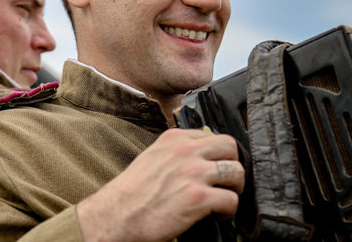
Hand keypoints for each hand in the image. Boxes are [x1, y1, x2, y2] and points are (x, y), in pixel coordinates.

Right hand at [77, 128, 244, 241]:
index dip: (219, 155)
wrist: (115, 216)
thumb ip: (177, 151)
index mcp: (174, 139)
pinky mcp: (197, 198)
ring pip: (236, 172)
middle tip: (225, 183)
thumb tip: (202, 156)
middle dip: (232, 166)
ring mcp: (192, 173)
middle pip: (231, 148)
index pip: (214, 135)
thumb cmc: (132, 193)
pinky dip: (228, 211)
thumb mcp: (153, 157)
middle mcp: (185, 151)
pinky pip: (231, 200)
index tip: (216, 168)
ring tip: (221, 199)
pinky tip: (215, 215)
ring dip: (233, 189)